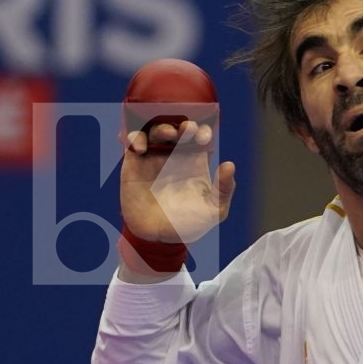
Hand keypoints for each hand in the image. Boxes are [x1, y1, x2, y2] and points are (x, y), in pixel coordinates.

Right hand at [119, 119, 235, 248]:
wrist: (158, 239)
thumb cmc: (189, 225)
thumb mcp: (214, 210)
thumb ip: (224, 189)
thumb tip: (229, 164)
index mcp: (195, 161)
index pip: (200, 137)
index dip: (203, 131)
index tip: (204, 136)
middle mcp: (175, 155)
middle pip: (179, 129)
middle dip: (184, 124)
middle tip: (187, 129)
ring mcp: (154, 157)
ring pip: (156, 130)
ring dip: (161, 127)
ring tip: (168, 134)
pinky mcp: (134, 164)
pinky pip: (133, 142)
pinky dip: (135, 138)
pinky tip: (141, 148)